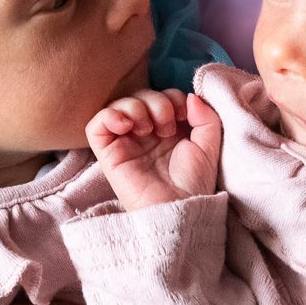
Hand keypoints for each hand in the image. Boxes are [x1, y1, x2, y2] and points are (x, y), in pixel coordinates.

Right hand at [86, 89, 222, 210]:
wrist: (179, 208)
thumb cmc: (193, 183)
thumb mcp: (209, 146)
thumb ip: (206, 117)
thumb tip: (191, 96)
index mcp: (168, 130)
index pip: (162, 96)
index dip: (173, 97)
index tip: (185, 115)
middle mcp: (145, 133)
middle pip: (140, 96)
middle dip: (157, 103)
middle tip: (167, 126)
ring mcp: (125, 142)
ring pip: (118, 105)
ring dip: (136, 107)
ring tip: (149, 129)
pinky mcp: (108, 154)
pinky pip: (96, 126)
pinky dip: (109, 116)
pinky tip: (127, 126)